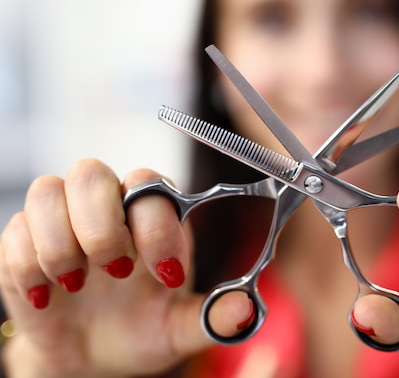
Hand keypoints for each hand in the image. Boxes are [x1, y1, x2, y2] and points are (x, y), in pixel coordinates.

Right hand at [0, 159, 248, 377]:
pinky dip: (26, 265)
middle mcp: (107, 210)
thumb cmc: (141, 332)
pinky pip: (12, 231)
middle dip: (100, 226)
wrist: (92, 359)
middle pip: (91, 172)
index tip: (166, 275)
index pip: (152, 186)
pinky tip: (46, 297)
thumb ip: (211, 319)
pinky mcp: (23, 245)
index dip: (156, 225)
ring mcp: (62, 223)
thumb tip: (244, 311)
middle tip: (115, 273)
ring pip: (46, 189)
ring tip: (78, 286)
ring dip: (59, 242)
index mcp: (152, 219)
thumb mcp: (179, 330)